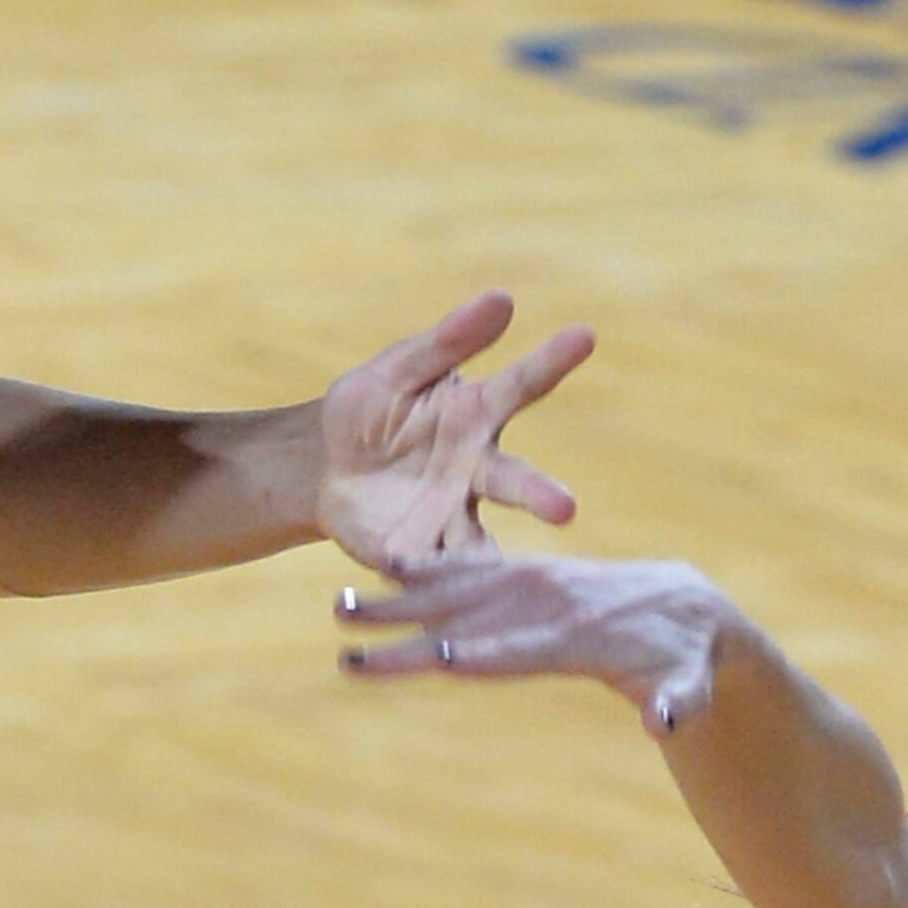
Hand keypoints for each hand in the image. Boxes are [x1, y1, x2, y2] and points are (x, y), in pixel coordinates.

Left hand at [312, 291, 593, 574]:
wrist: (322, 467)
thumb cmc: (371, 409)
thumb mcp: (398, 369)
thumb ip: (447, 343)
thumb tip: (503, 296)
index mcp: (477, 415)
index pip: (523, 383)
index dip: (552, 359)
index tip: (585, 334)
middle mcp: (477, 470)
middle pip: (515, 482)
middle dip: (538, 496)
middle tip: (565, 508)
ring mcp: (454, 515)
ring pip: (483, 539)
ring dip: (493, 558)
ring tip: (509, 578)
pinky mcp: (422, 553)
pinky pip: (436, 574)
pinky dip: (440, 589)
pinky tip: (445, 611)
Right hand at [337, 548, 733, 727]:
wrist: (683, 601)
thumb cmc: (683, 657)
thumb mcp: (692, 682)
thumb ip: (678, 702)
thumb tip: (665, 723)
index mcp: (580, 635)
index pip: (521, 647)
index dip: (482, 654)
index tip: (435, 658)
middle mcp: (546, 601)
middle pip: (466, 615)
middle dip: (408, 627)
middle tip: (349, 638)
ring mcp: (530, 581)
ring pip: (454, 587)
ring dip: (397, 597)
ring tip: (340, 605)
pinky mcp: (523, 572)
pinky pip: (468, 566)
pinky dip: (428, 565)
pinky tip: (382, 566)